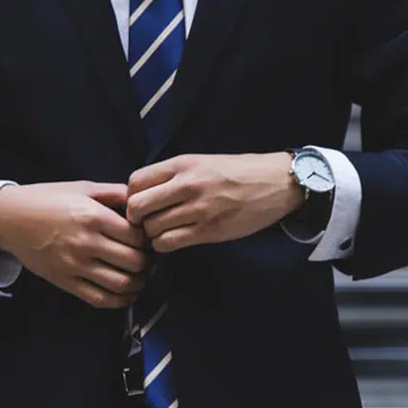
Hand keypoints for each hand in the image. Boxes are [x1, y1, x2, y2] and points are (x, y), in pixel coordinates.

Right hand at [0, 181, 147, 308]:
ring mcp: (75, 265)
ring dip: (139, 283)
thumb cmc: (48, 199)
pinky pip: (100, 299)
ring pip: (121, 284)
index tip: (149, 239)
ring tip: (140, 275)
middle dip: (148, 262)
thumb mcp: (83, 187)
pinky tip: (126, 293)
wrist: (10, 218)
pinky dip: (120, 300)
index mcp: (93, 216)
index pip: (137, 236)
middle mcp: (85, 242)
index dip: (149, 239)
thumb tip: (142, 201)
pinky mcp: (65, 282)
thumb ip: (115, 193)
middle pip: (134, 262)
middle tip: (149, 258)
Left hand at [126, 153, 304, 252]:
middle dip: (136, 218)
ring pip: (151, 228)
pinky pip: (168, 243)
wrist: (275, 183)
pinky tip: (174, 239)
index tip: (141, 203)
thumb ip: (173, 175)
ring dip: (151, 234)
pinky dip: (164, 245)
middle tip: (146, 222)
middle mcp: (186, 185)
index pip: (135, 181)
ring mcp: (197, 209)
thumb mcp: (202, 162)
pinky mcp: (208, 231)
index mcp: (182, 164)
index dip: (131, 196)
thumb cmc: (237, 172)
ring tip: (163, 231)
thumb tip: (142, 193)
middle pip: (136, 207)